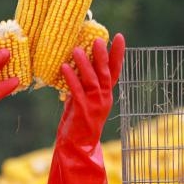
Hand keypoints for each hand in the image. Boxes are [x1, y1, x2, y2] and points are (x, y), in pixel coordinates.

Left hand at [56, 33, 125, 147]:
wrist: (77, 147)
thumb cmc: (78, 123)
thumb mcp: (82, 101)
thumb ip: (82, 86)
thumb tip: (74, 68)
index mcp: (106, 95)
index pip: (115, 71)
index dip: (118, 54)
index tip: (119, 37)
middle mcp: (104, 99)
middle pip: (106, 74)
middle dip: (103, 56)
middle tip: (98, 40)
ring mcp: (95, 105)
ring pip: (93, 81)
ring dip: (85, 64)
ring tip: (76, 50)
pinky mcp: (84, 111)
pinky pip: (77, 92)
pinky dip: (72, 79)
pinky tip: (65, 67)